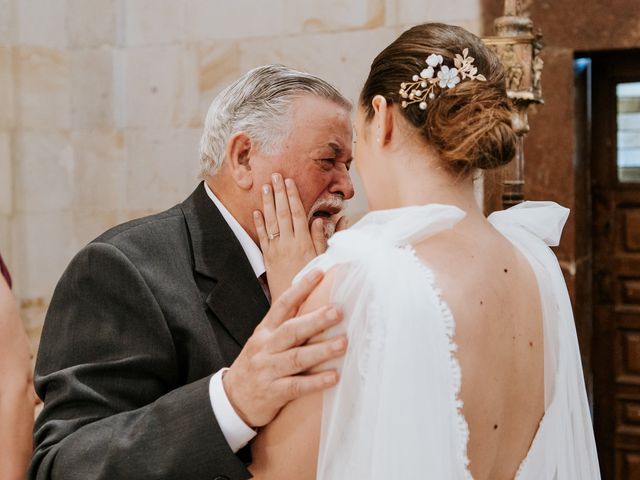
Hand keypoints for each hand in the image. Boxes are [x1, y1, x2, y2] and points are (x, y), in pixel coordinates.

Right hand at [223, 269, 346, 427]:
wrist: (231, 400)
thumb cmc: (256, 366)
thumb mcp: (264, 341)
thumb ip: (286, 324)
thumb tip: (315, 303)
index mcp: (265, 331)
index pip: (282, 305)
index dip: (300, 288)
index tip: (319, 273)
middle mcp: (265, 348)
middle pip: (291, 330)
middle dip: (315, 320)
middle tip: (338, 311)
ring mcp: (268, 370)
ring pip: (296, 357)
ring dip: (321, 350)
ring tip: (343, 343)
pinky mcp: (273, 392)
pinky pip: (296, 386)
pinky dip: (315, 381)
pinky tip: (334, 376)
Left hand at [253, 174, 324, 299]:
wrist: (296, 303)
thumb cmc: (313, 281)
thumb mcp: (323, 259)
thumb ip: (322, 239)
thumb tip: (322, 220)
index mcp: (303, 242)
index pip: (297, 213)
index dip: (293, 196)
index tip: (289, 181)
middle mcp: (288, 243)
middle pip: (283, 213)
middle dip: (279, 193)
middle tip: (275, 175)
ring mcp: (276, 249)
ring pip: (271, 222)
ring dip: (267, 203)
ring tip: (264, 187)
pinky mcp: (268, 257)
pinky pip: (262, 237)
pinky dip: (259, 224)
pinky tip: (256, 212)